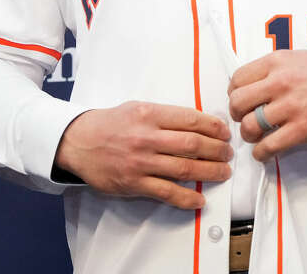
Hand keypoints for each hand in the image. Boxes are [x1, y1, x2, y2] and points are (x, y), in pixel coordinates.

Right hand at [53, 101, 231, 209]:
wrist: (78, 141)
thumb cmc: (112, 123)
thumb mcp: (140, 108)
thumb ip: (168, 115)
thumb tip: (201, 123)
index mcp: (150, 114)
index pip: (192, 120)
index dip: (214, 127)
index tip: (225, 132)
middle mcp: (146, 138)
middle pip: (193, 144)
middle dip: (217, 150)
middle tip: (228, 153)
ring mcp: (140, 162)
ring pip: (184, 168)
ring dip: (210, 172)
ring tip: (223, 172)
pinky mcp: (133, 183)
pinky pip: (166, 192)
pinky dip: (186, 198)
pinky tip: (199, 199)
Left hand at [228, 50, 306, 161]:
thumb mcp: (297, 58)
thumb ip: (272, 70)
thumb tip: (251, 89)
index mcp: (276, 62)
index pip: (237, 80)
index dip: (234, 94)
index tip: (243, 102)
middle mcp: (280, 82)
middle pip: (237, 104)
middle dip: (238, 115)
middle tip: (248, 120)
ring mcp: (291, 107)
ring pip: (249, 127)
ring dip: (250, 136)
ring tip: (260, 136)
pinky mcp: (303, 129)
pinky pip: (268, 147)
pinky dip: (261, 154)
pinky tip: (266, 152)